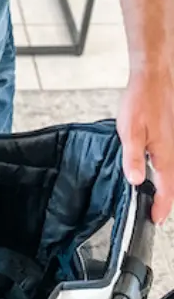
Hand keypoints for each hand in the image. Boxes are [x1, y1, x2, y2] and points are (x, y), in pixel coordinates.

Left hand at [117, 66, 173, 223]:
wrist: (152, 78)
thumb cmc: (141, 101)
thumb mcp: (130, 132)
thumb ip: (132, 158)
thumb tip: (135, 181)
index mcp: (164, 154)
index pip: (166, 188)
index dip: (161, 206)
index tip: (156, 220)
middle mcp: (171, 150)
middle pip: (171, 183)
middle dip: (164, 200)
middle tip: (156, 215)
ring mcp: (171, 143)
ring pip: (170, 172)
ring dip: (165, 188)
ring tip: (155, 200)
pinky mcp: (167, 136)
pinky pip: (167, 161)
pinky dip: (163, 173)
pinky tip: (154, 174)